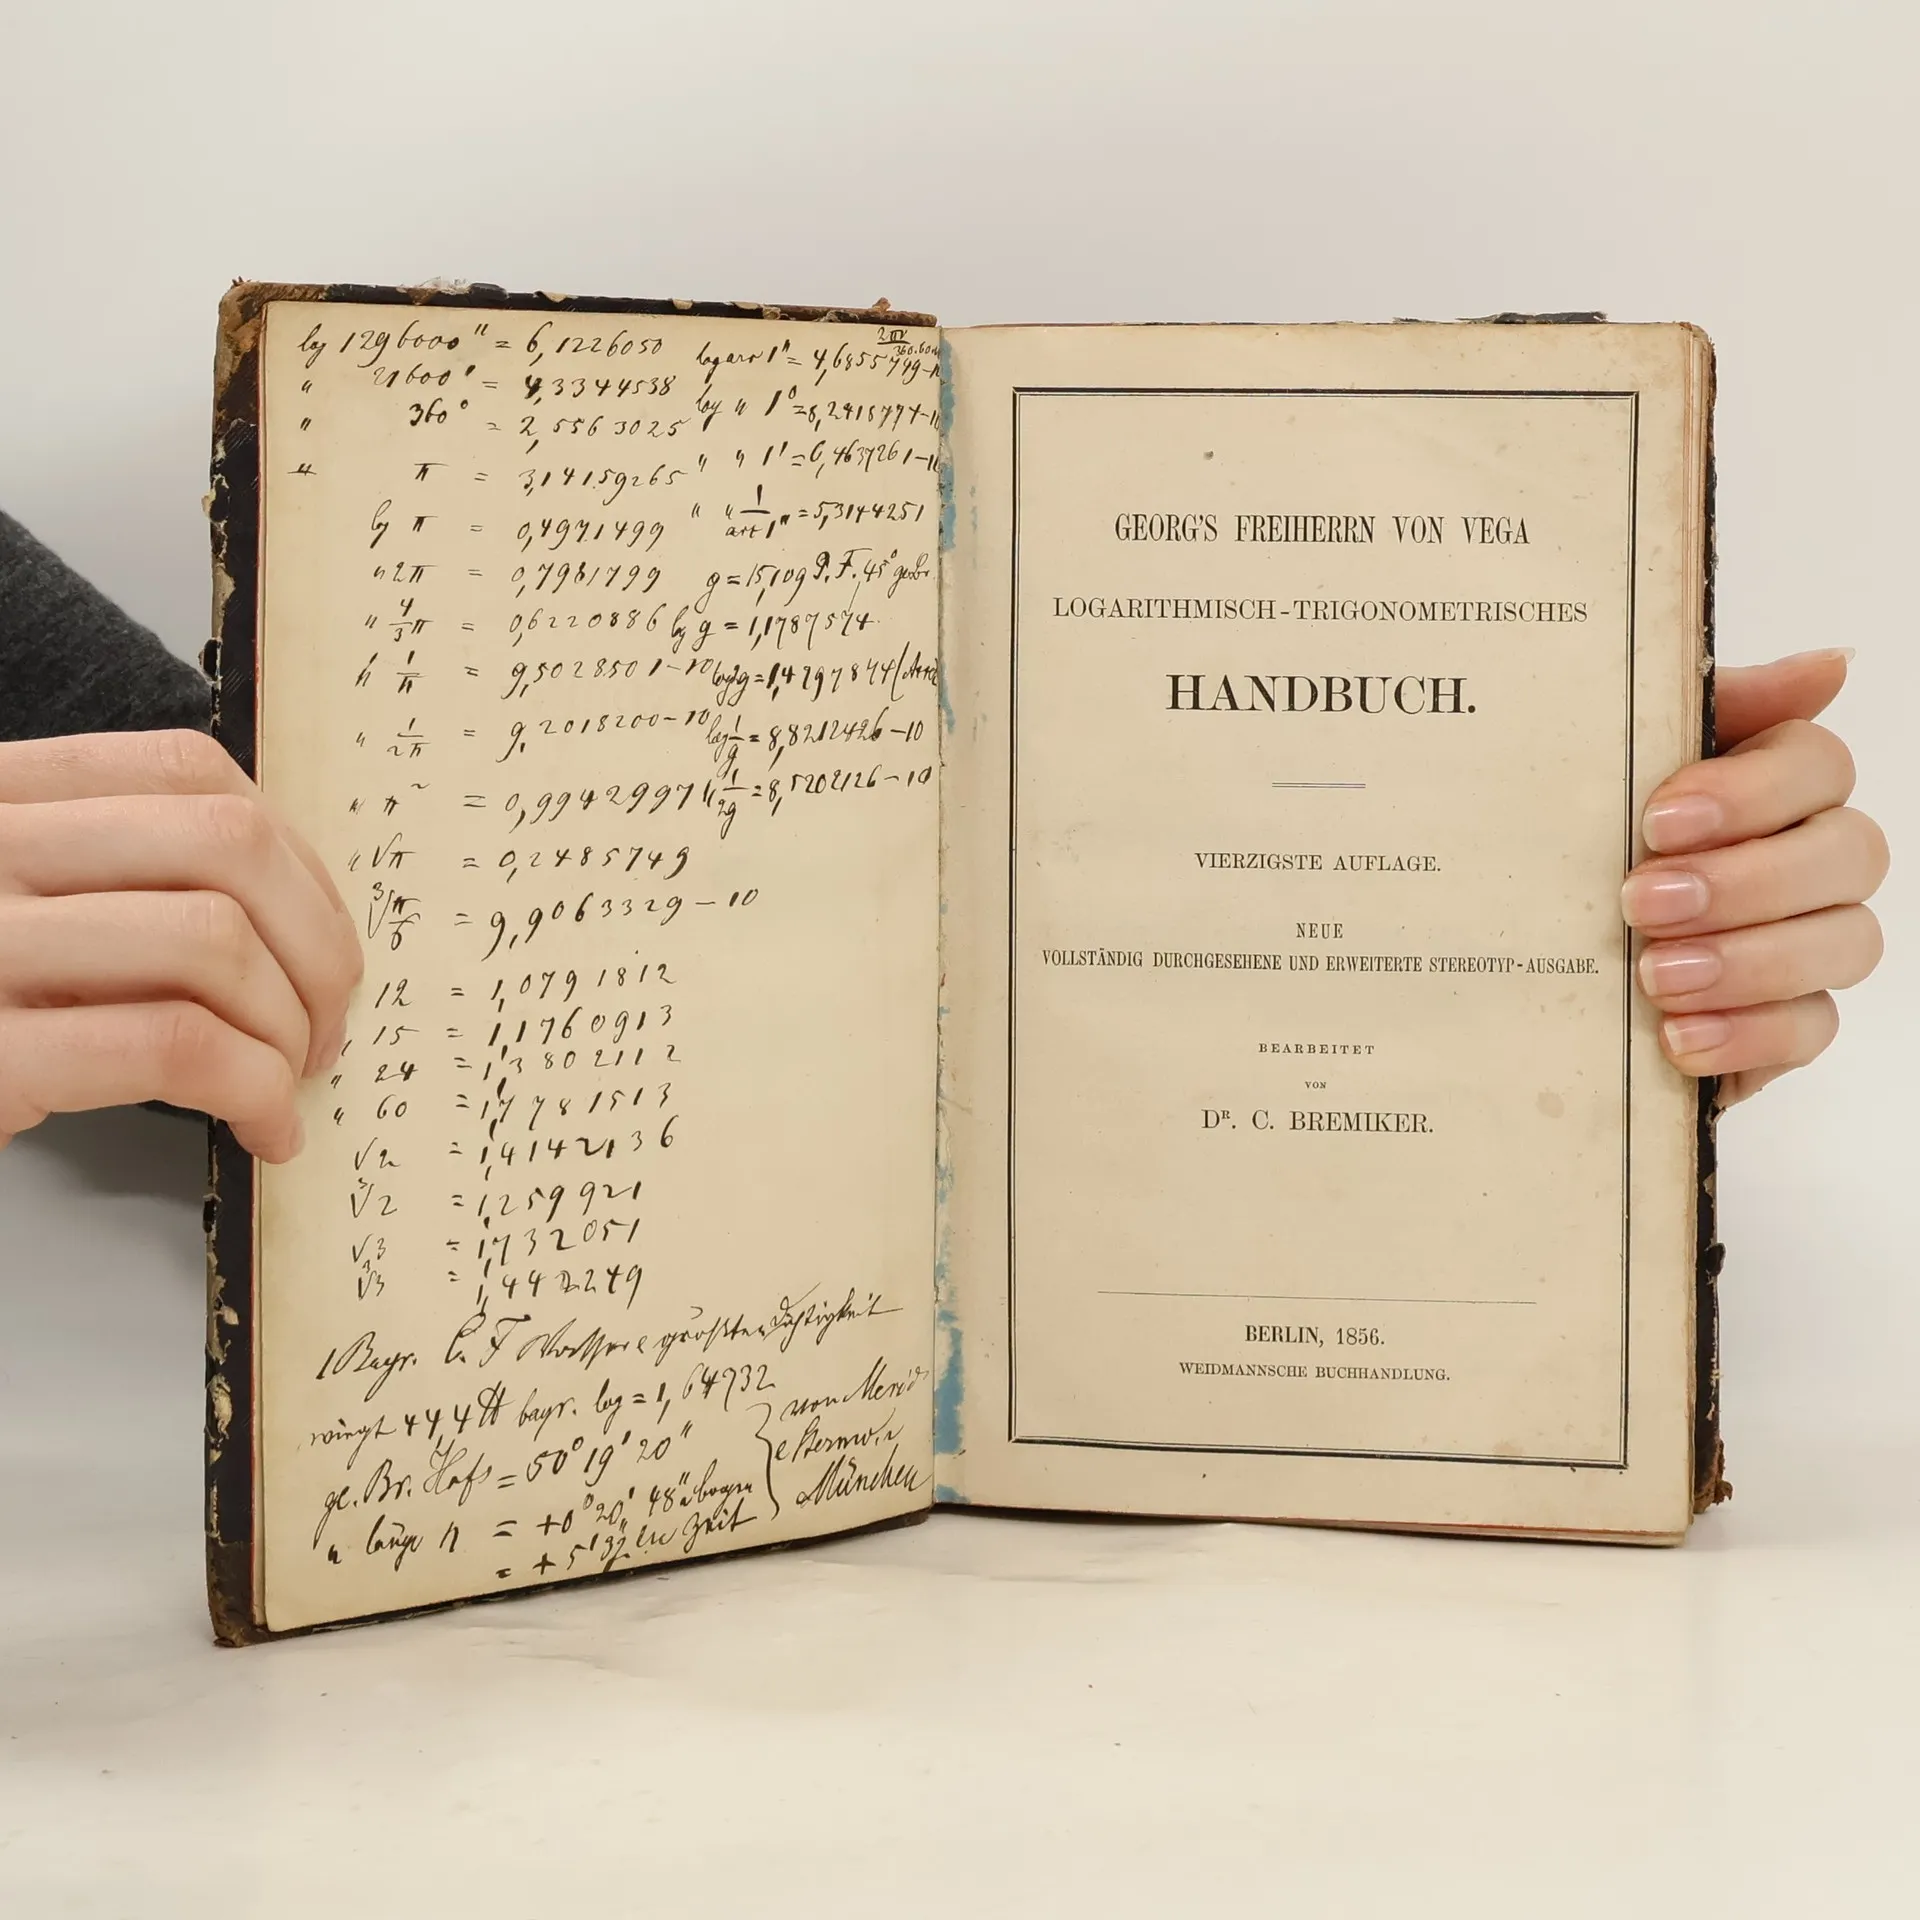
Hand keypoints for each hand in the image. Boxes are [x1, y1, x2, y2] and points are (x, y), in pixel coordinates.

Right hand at [0, 731, 361, 1159]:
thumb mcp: (30, 909)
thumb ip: (130, 878)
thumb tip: (305, 916)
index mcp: (0, 796)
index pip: (187, 773)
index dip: (292, 858)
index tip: (320, 938)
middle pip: (225, 847)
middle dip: (317, 946)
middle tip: (324, 1027)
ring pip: (213, 943)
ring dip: (287, 1027)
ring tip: (286, 1081)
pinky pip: (176, 1046)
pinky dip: (256, 1092)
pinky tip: (263, 1127)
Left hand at [1624, 650, 1886, 1105]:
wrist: (1531, 957)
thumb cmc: (1586, 842)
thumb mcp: (1614, 766)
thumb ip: (1702, 709)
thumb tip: (1829, 663)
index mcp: (1777, 783)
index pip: (1818, 766)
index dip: (1751, 792)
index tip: (1657, 820)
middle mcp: (1813, 857)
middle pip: (1849, 854)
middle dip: (1745, 880)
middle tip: (1641, 902)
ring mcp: (1812, 941)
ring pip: (1846, 942)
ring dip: (1748, 960)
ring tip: (1654, 974)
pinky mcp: (1789, 1021)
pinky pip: (1812, 1028)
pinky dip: (1748, 1034)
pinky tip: (1678, 1035)